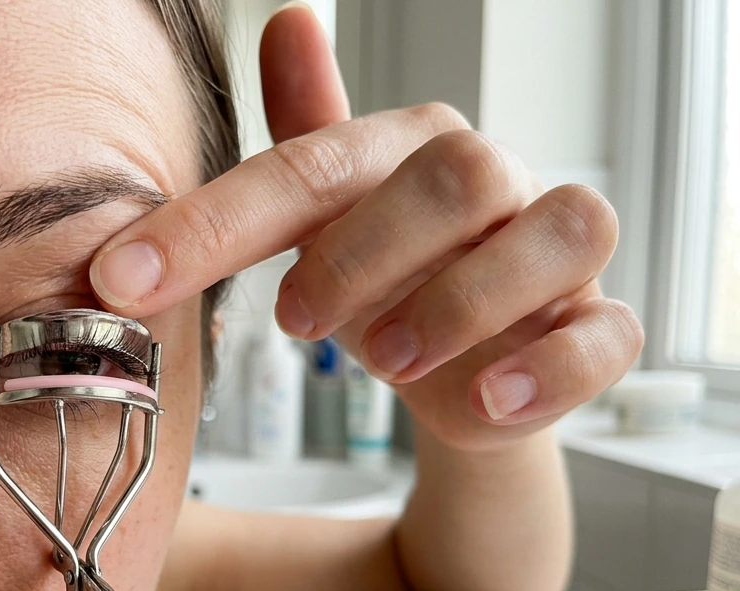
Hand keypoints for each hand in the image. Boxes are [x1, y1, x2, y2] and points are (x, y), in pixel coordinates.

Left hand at [89, 5, 642, 451]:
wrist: (469, 375)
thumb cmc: (394, 285)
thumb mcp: (330, 222)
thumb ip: (304, 141)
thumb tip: (288, 20)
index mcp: (411, 154)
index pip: (314, 163)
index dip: (214, 223)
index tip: (128, 280)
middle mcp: (498, 187)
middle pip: (459, 173)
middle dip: (365, 251)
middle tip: (296, 320)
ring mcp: (559, 258)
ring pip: (566, 229)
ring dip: (461, 301)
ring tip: (387, 361)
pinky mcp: (598, 330)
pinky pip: (611, 334)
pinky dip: (551, 371)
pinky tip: (486, 403)